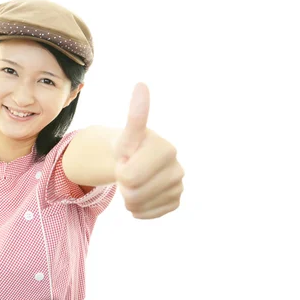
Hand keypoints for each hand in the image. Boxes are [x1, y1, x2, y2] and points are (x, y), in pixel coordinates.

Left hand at [113, 83, 183, 218]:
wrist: (134, 161)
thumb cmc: (129, 147)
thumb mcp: (128, 134)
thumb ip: (135, 115)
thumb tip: (141, 84)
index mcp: (166, 149)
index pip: (128, 176)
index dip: (121, 170)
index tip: (127, 159)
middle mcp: (178, 168)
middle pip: (132, 193)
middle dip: (123, 185)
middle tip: (128, 172)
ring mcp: (179, 186)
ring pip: (138, 206)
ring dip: (128, 198)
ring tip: (133, 183)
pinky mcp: (176, 201)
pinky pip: (147, 215)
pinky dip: (138, 209)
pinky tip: (141, 194)